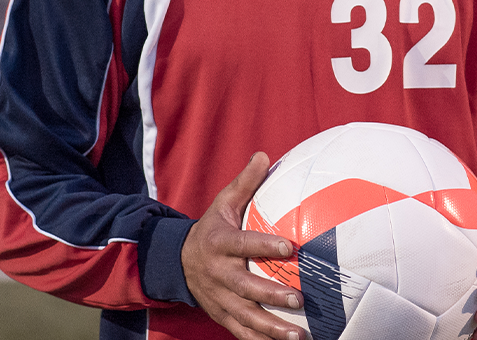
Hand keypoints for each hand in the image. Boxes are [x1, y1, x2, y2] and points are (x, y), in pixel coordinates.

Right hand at [182, 152, 303, 339]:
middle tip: (298, 299)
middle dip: (271, 295)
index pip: (243, 244)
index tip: (289, 246)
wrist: (178, 262)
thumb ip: (245, 182)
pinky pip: (242, 332)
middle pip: (245, 287)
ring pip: (245, 317)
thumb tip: (265, 155)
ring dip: (271, 328)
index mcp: (219, 244)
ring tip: (298, 335)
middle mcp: (218, 274)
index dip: (264, 245)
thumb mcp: (223, 203)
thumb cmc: (213, 228)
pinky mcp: (222, 316)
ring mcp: (219, 299)